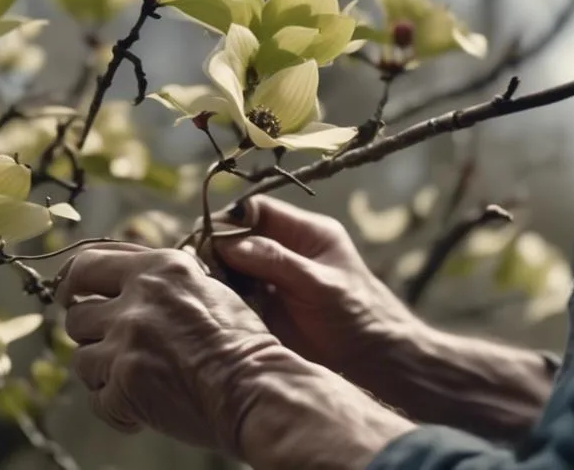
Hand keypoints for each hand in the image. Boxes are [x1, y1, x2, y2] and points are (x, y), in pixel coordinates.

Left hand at [56, 241, 413, 468]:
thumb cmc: (243, 344)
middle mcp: (137, 299)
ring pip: (80, 359)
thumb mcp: (207, 288)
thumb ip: (164, 281)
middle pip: (76, 314)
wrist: (258, 387)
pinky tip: (141, 409)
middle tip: (110, 349)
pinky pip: (97, 400)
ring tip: (134, 382)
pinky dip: (115, 408)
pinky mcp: (124, 383)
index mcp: (158, 268)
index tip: (74, 296)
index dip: (74, 283)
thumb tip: (129, 281)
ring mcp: (127, 342)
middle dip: (90, 334)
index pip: (87, 263)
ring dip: (102, 373)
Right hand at [207, 195, 428, 390]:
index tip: (204, 235)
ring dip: (216, 274)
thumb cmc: (360, 317)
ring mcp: (275, 281)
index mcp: (306, 233)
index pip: (257, 211)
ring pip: (233, 267)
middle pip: (240, 238)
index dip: (229, 219)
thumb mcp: (320, 284)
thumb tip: (231, 244)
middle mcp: (287, 252)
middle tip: (196, 263)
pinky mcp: (267, 309)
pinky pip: (236, 296)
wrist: (378, 362)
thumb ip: (277, 261)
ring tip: (200, 285)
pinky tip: (210, 304)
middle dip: (217, 247)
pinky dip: (222, 298)